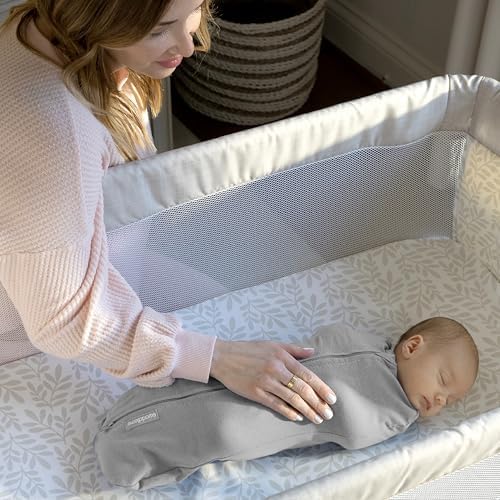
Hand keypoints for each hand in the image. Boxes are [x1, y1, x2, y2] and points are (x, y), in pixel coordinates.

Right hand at [209, 338, 336, 423]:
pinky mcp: (255, 393)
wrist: (223, 356)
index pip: (308, 375)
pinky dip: (288, 412)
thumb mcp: (273, 344)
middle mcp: (276, 370)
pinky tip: (297, 417)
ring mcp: (265, 382)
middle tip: (329, 413)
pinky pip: (275, 405)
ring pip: (292, 399)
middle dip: (318, 403)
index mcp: (282, 357)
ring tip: (317, 418)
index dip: (322, 388)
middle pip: (302, 390)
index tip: (332, 399)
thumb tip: (313, 351)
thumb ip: (294, 350)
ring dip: (307, 411)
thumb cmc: (249, 349)